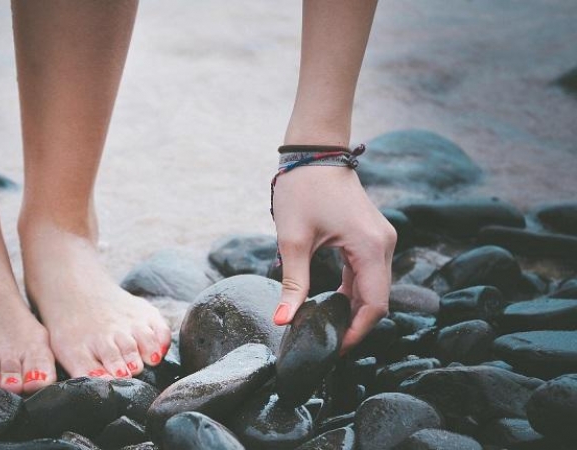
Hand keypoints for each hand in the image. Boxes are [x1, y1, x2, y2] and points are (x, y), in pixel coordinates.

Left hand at [271, 165, 396, 354]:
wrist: (313, 151)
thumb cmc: (302, 189)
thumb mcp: (293, 240)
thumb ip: (293, 284)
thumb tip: (283, 321)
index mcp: (370, 247)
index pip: (375, 305)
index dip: (357, 332)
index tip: (334, 350)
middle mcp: (384, 244)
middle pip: (378, 299)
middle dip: (355, 325)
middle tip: (327, 344)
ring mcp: (381, 239)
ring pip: (374, 287)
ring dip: (354, 309)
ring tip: (328, 329)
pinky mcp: (372, 236)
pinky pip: (368, 273)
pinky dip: (353, 291)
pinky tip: (333, 305)